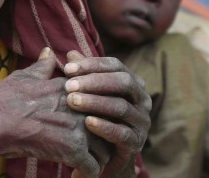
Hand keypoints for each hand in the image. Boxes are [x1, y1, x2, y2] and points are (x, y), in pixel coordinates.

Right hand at [0, 48, 109, 176]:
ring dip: (98, 159)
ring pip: (106, 149)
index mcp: (72, 88)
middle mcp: (81, 106)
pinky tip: (76, 175)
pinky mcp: (73, 149)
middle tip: (96, 150)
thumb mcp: (26, 76)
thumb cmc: (3, 99)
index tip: (92, 126)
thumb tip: (49, 51)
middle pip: (108, 125)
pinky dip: (87, 175)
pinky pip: (94, 168)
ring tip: (88, 165)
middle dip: (104, 139)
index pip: (100, 101)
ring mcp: (79, 128)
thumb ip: (43, 66)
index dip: (98, 116)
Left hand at [63, 51, 151, 177]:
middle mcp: (141, 99)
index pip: (115, 65)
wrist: (104, 155)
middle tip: (69, 85)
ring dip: (96, 103)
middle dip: (95, 82)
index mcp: (131, 82)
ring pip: (122, 107)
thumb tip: (71, 53)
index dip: (92, 64)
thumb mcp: (89, 93)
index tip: (68, 68)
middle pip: (123, 82)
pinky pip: (122, 133)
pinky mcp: (136, 143)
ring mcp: (141, 121)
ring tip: (73, 101)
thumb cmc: (96, 115)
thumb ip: (83, 74)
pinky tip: (87, 123)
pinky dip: (105, 126)